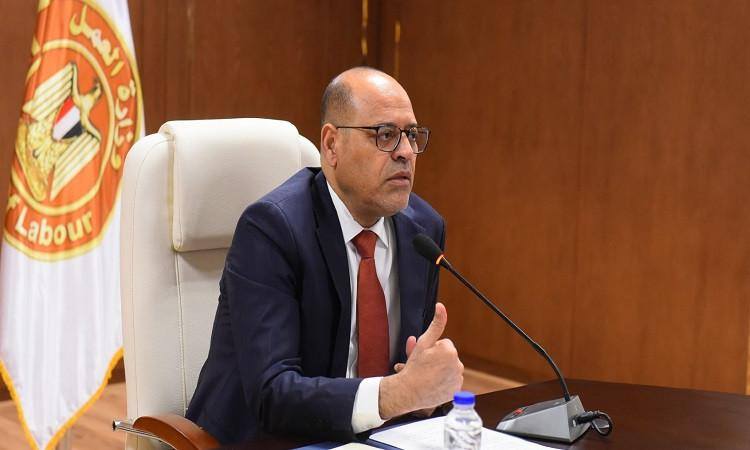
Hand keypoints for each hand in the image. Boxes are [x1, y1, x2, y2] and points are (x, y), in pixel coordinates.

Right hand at [379, 303, 463, 418]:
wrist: (408, 393)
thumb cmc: (414, 368)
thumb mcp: (423, 343)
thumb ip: (436, 324)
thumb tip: (441, 307)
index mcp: (450, 351)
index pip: (443, 344)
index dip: (431, 349)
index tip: (424, 357)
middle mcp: (457, 365)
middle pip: (446, 357)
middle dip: (435, 359)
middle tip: (422, 366)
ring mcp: (457, 379)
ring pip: (448, 369)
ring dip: (439, 370)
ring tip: (425, 375)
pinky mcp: (456, 391)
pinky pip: (450, 382)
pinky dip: (443, 382)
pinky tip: (431, 383)